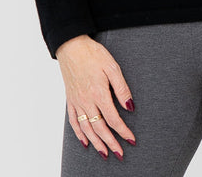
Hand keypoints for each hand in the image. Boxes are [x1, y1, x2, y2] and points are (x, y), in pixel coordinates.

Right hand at [56, 34, 135, 160]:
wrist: (71, 46)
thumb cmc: (93, 54)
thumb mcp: (113, 67)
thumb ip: (122, 89)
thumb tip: (130, 107)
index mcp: (99, 94)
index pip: (113, 119)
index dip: (123, 131)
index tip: (131, 139)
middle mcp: (87, 101)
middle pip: (100, 128)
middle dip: (111, 143)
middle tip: (120, 154)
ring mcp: (77, 101)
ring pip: (86, 129)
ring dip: (96, 143)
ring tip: (104, 153)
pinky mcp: (70, 99)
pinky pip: (74, 121)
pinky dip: (79, 134)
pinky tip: (85, 141)